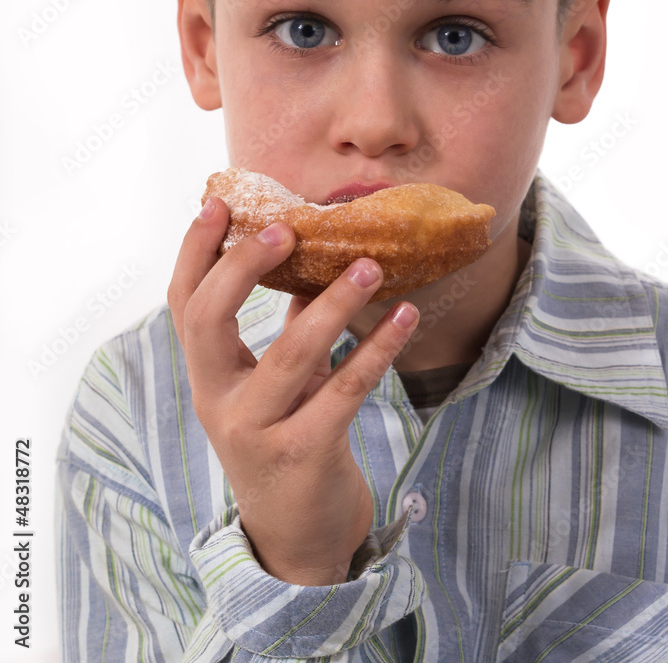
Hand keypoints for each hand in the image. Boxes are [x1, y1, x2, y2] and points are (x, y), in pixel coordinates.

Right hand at [167, 196, 419, 585]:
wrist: (297, 542)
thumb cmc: (287, 445)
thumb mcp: (276, 386)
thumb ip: (285, 331)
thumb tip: (314, 265)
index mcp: (209, 377)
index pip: (184, 305)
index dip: (195, 252)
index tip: (218, 203)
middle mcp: (219, 403)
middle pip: (209, 321)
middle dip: (244, 267)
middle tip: (288, 228)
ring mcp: (256, 432)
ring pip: (290, 354)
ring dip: (334, 303)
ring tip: (371, 266)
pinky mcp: (304, 454)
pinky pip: (345, 389)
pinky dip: (378, 348)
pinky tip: (406, 317)